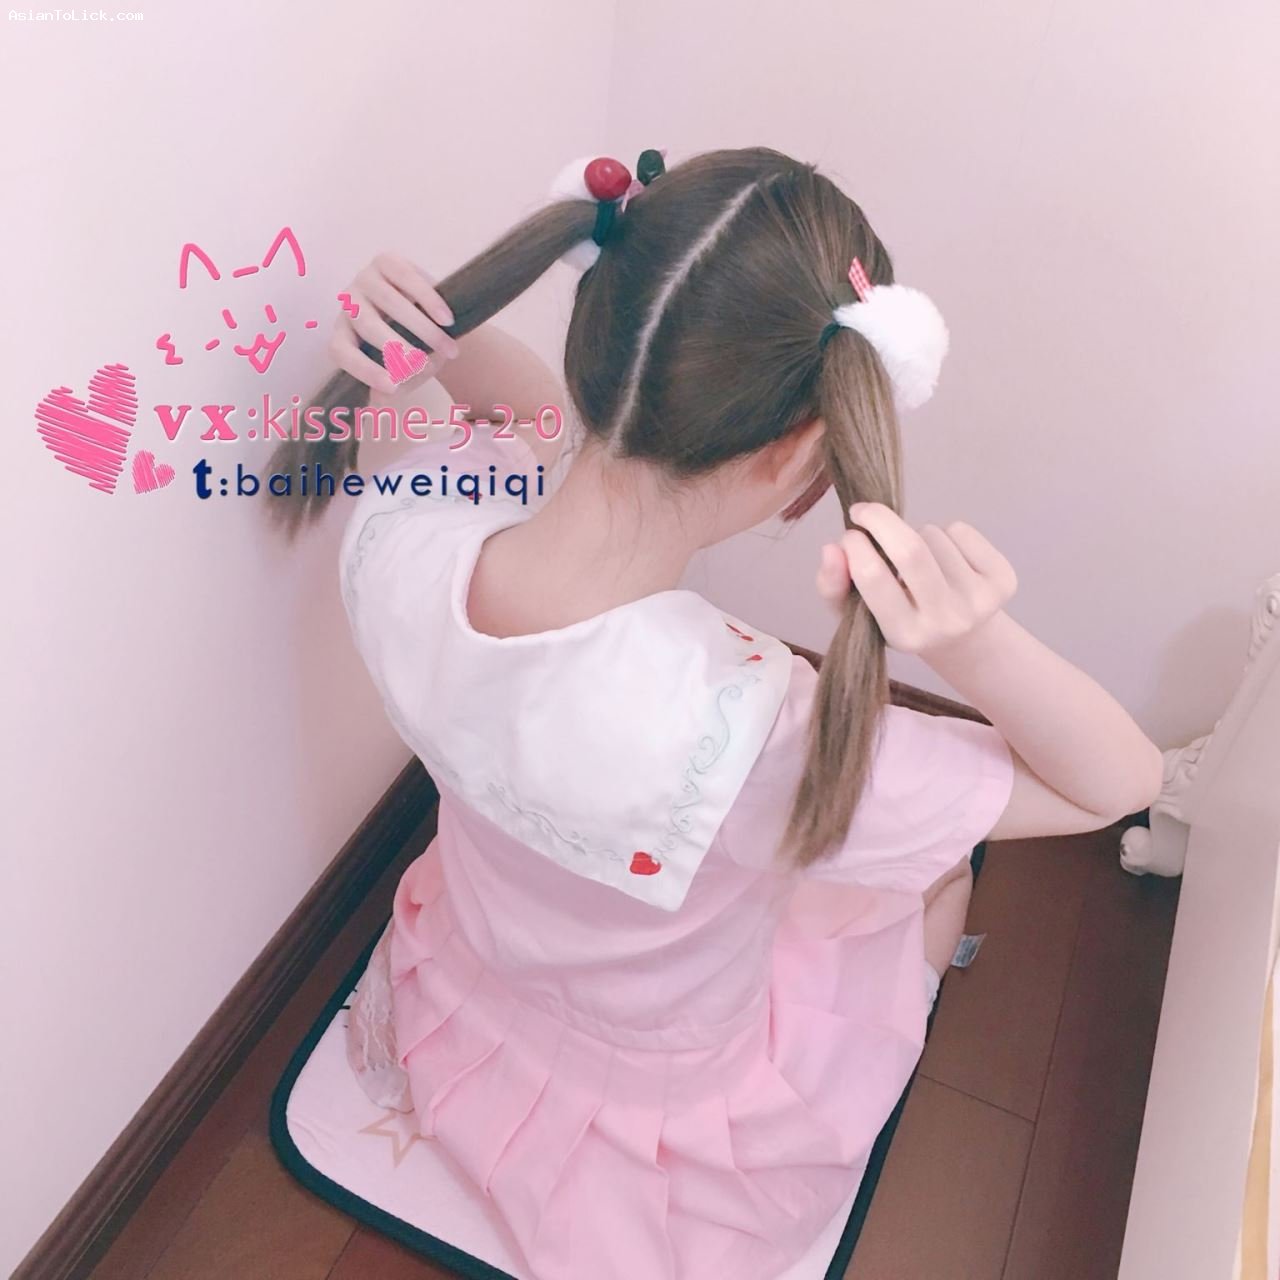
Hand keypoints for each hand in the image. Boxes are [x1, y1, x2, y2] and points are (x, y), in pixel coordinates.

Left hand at [330, 252, 460, 404]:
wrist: (433, 316)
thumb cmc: (415, 349)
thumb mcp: (406, 371)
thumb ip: (396, 385)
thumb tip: (380, 400)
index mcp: (344, 334)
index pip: (341, 351)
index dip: (363, 370)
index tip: (391, 387)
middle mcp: (349, 304)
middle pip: (368, 326)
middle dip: (400, 349)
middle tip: (427, 366)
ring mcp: (366, 279)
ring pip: (390, 303)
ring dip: (423, 329)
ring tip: (448, 349)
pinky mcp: (388, 261)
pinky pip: (408, 279)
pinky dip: (430, 302)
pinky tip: (447, 321)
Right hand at [815, 502, 1017, 658]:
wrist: (965, 640)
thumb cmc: (902, 619)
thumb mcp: (860, 616)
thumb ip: (834, 586)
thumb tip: (833, 548)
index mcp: (906, 635)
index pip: (874, 578)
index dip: (856, 545)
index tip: (849, 534)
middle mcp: (946, 622)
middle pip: (910, 550)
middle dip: (880, 519)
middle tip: (863, 511)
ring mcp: (979, 602)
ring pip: (933, 535)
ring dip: (915, 532)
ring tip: (918, 557)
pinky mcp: (1003, 582)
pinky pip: (961, 531)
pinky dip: (946, 533)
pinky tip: (945, 557)